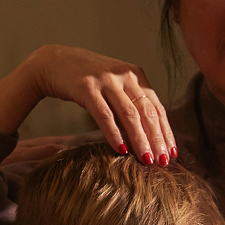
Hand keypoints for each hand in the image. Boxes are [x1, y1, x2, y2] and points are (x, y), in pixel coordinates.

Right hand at [0, 44, 175, 164]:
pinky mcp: (86, 87)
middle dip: (157, 139)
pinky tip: (120, 149)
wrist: (52, 62)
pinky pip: (104, 115)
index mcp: (135, 74)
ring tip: (146, 160)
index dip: (166, 131)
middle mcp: (124, 75)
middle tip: (163, 162)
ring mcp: (105, 80)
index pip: (156, 107)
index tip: (172, 152)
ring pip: (129, 115)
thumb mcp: (112, 84)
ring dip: (140, 140)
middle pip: (147, 112)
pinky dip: (114, 134)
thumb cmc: (84, 78)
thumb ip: (129, 99)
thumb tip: (148, 130)